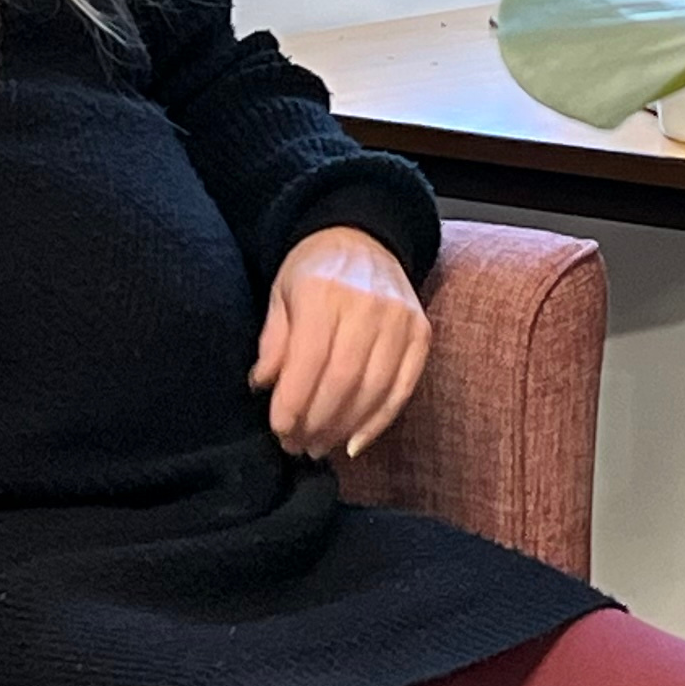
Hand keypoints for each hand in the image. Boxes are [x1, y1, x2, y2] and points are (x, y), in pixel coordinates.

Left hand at [251, 226, 429, 460]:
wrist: (363, 238)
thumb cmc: (314, 272)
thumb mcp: (281, 294)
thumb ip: (273, 341)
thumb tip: (263, 386)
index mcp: (323, 290)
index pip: (310, 359)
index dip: (294, 403)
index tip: (279, 430)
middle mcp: (366, 304)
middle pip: (343, 380)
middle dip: (317, 422)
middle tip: (297, 446)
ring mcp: (400, 318)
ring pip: (374, 389)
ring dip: (345, 428)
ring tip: (320, 446)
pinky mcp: (421, 333)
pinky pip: (403, 388)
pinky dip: (379, 422)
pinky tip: (356, 442)